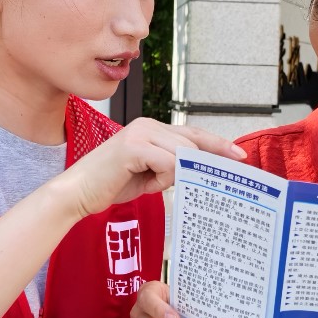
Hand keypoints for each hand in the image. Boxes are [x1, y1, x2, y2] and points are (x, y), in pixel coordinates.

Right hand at [52, 118, 243, 218]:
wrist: (78, 192)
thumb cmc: (112, 184)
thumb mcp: (150, 175)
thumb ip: (172, 168)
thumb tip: (199, 172)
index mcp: (153, 129)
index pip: (193, 134)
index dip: (217, 144)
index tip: (238, 155)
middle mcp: (148, 125)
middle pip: (193, 142)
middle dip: (207, 160)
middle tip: (218, 175)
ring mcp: (141, 133)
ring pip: (182, 153)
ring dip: (175, 176)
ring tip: (155, 184)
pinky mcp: (133, 146)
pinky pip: (167, 162)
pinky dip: (164, 178)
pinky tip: (149, 184)